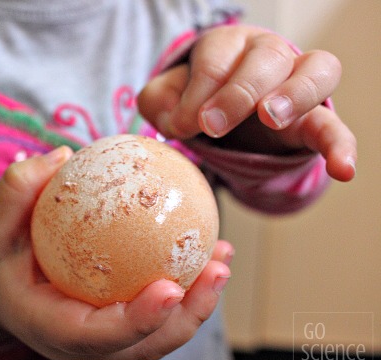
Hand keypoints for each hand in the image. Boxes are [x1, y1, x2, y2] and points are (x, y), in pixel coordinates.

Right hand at [0, 147, 232, 359]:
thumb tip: (62, 155)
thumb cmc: (3, 264)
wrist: (8, 297)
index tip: (170, 288)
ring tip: (223, 259)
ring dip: (199, 303)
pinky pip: (161, 316)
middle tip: (217, 268)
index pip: (98, 336)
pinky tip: (206, 252)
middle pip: (145, 345)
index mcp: (53, 328)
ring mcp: (109, 341)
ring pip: (161, 336)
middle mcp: (87, 345)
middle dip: (187, 315)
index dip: (138, 320)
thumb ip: (15, 193)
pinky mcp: (123, 329)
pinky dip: (189, 290)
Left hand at [138, 25, 356, 181]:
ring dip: (293, 94)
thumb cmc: (197, 101)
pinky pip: (335, 126)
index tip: (185, 125)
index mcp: (228, 46)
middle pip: (265, 57)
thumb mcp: (168, 100)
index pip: (218, 57)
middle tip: (212, 124)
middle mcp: (268, 55)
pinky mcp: (314, 119)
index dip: (199, 92)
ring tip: (270, 117)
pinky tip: (342, 170)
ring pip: (316, 70)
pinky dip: (340, 145)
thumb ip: (160, 101)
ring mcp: (297, 84)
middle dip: (237, 91)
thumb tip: (176, 120)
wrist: (229, 120)